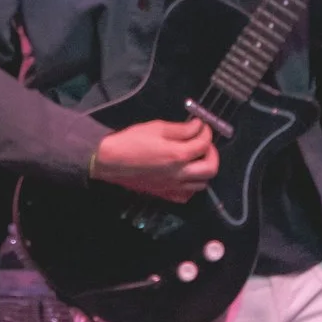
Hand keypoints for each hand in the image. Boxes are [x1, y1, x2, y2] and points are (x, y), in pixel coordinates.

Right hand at [92, 119, 218, 202]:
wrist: (109, 162)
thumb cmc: (131, 141)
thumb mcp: (156, 128)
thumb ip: (181, 129)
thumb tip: (198, 126)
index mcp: (178, 155)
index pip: (204, 144)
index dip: (206, 132)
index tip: (201, 126)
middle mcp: (180, 174)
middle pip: (211, 168)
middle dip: (212, 152)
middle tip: (203, 143)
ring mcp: (173, 187)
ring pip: (203, 184)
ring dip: (203, 169)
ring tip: (194, 158)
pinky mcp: (165, 194)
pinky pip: (187, 195)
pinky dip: (192, 185)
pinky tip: (185, 175)